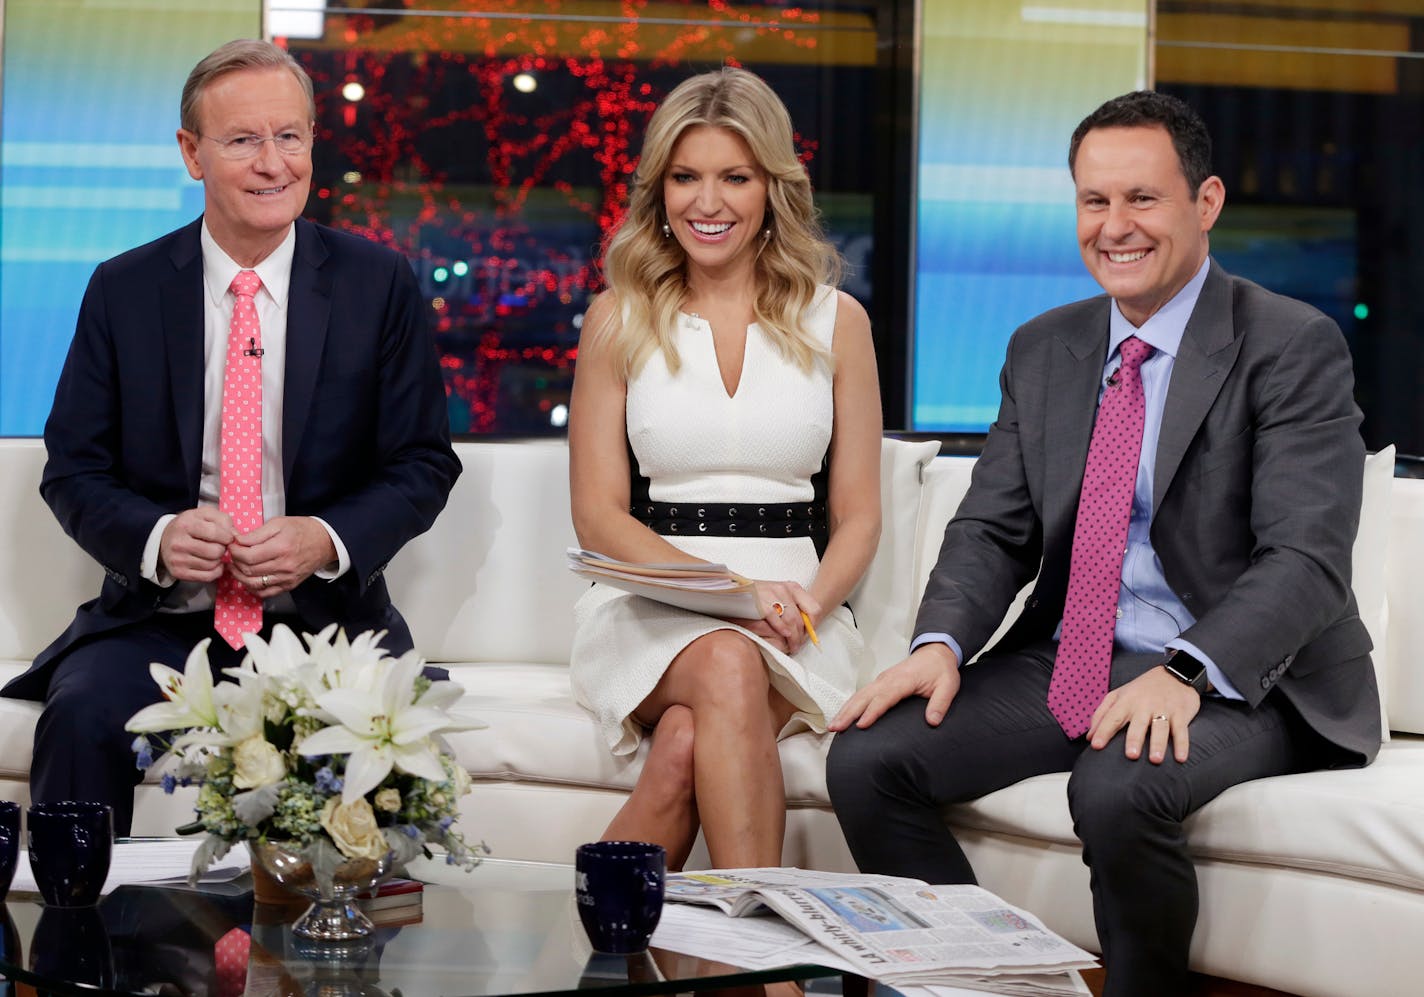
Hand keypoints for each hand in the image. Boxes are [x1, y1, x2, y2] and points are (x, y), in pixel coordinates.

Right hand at [159, 507, 236, 582]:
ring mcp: (177, 560)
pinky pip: (208, 576)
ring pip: (213, 565)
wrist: (164, 539)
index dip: (227, 536)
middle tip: (218, 545)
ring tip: (212, 552)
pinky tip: (212, 563)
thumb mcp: (205, 514)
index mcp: (186, 525)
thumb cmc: (190, 525)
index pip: (215, 533)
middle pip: (216, 551)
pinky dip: (215, 571)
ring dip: (218, 559)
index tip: (227, 537)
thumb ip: (223, 520)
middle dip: (222, 548)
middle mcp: (179, 543)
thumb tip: (234, 536)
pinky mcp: (179, 573)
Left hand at [226, 516, 337, 597]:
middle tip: (233, 554)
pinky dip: (252, 588)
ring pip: (253, 584)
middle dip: (235, 562)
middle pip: (248, 570)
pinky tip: (248, 579)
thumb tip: (237, 540)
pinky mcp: (289, 585)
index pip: (248, 556)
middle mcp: (284, 565)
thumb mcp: (279, 523)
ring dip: (239, 576)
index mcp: (281, 547)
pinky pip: (265, 593)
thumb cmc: (303, 530)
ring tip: (235, 567)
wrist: (326, 542)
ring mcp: (286, 578)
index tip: (232, 545)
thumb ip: (256, 533)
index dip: (234, 551)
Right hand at [727, 580, 820, 655]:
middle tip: (797, 645)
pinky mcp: (761, 602)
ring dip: (793, 637)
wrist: (732, 588)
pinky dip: (781, 629)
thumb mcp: (777, 596)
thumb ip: (792, 607)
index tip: (809, 635)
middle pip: (801, 618)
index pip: (814, 608)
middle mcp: (784, 589)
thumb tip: (807, 626)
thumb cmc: (755, 595)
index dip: (813, 625)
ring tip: (791, 646)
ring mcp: (772, 594)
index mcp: (792, 587)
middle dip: (801, 636)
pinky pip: (776, 618)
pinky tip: (783, 635)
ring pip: (791, 620)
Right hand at [829, 642, 960, 730]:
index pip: (885, 697)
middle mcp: (888, 679)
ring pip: (859, 695)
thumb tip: (932, 721)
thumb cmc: (941, 670)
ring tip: (833, 726)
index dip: (872, 712)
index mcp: (903, 680)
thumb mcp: (948, 686)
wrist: (936, 652)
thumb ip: (940, 703)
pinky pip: (862, 694)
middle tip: (835, 728)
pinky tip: (843, 716)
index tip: (861, 725)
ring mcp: (882, 680)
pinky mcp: (880, 683)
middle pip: (864, 696)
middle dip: (849, 713)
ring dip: (845, 710)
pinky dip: (850, 705)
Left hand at [1087, 665, 1201, 762]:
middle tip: (1131, 755)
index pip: (1112, 717)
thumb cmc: (1141, 689)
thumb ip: (1102, 714)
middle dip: (1134, 739)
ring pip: (1160, 727)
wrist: (1174, 674)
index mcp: (1126, 701)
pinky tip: (1180, 758)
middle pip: (1138, 724)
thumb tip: (1089, 737)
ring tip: (1155, 759)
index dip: (1103, 731)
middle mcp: (1144, 705)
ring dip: (1158, 744)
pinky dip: (1182, 744)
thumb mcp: (1119, 695)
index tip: (1096, 746)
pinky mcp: (1181, 713)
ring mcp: (1164, 708)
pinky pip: (1181, 730)